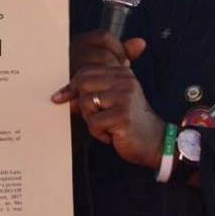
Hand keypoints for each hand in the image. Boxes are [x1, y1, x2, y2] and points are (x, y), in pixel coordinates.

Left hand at [53, 39, 163, 168]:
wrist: (155, 143)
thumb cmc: (128, 121)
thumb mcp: (109, 100)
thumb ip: (89, 92)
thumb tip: (58, 96)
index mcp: (122, 73)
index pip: (85, 72)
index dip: (70, 87)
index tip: (59, 98)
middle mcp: (125, 81)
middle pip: (82, 84)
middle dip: (83, 105)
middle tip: (96, 117)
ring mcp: (125, 97)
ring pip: (86, 103)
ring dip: (91, 121)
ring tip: (107, 126)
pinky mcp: (124, 115)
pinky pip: (94, 122)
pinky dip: (99, 133)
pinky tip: (113, 135)